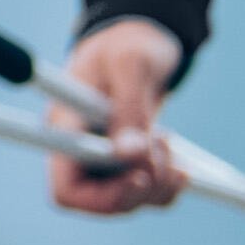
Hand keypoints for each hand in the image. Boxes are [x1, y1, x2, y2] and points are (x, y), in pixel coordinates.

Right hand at [48, 17, 189, 216]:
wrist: (142, 41)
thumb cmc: (128, 44)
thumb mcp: (130, 65)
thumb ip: (130, 109)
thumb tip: (131, 156)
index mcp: (65, 129)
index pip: (66, 189)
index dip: (101, 198)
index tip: (140, 175)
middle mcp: (79, 151)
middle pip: (99, 202)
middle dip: (140, 188)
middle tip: (162, 150)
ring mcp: (103, 160)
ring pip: (129, 201)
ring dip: (160, 182)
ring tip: (168, 141)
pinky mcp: (127, 162)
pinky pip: (148, 194)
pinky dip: (170, 184)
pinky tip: (179, 161)